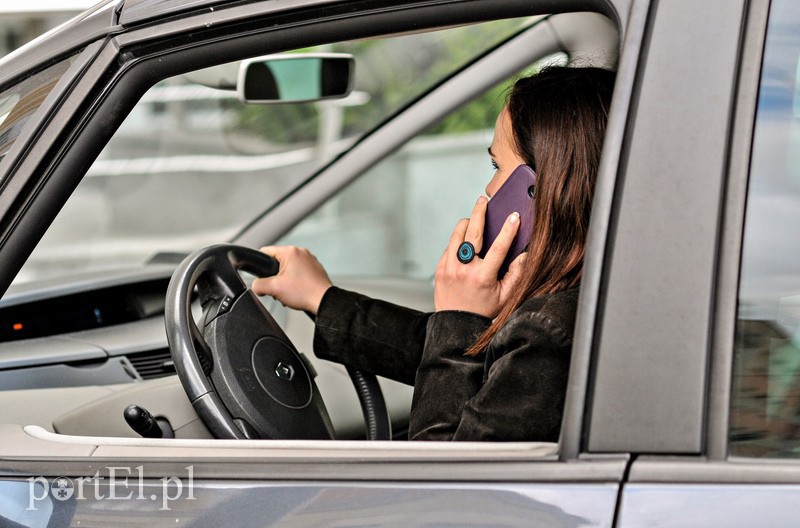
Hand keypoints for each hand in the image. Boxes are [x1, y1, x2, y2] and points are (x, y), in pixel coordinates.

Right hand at [251, 246, 331, 314]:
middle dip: (275, 276)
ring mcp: (310, 260)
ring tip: (290, 291)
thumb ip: (258, 285)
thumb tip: (256, 286)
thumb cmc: (304, 293)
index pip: (266, 252)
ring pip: (289, 268)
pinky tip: (298, 291)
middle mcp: (301, 252)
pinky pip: (299, 272)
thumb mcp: (273, 289)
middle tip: (279, 288)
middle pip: (277, 262)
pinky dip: (296, 281)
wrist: (323, 301)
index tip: (263, 276)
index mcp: (290, 252)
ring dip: (285, 280)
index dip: (260, 265)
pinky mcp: (316, 269)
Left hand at [433, 196, 524, 316]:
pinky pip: (449, 246)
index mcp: (483, 277)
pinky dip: (458, 241)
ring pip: (457, 235)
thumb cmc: (483, 311)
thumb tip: (525, 254)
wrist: (456, 325)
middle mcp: (464, 270)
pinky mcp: (440, 268)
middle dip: (479, 212)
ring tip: (474, 220)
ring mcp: (449, 268)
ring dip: (467, 224)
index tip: (514, 216)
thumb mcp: (506, 297)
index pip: (499, 247)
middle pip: (473, 232)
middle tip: (483, 200)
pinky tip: (465, 243)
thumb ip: (517, 275)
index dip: (508, 230)